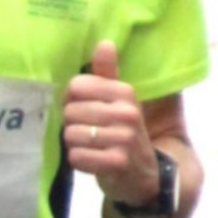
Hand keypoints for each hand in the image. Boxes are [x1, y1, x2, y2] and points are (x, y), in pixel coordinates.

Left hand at [62, 41, 158, 205]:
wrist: (147, 174)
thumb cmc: (124, 131)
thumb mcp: (120, 101)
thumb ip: (107, 73)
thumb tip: (104, 43)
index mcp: (125, 92)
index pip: (76, 86)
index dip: (71, 99)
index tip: (82, 108)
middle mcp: (127, 113)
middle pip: (70, 111)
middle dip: (71, 124)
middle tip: (86, 131)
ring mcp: (124, 139)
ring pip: (71, 134)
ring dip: (74, 144)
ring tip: (90, 146)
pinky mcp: (117, 163)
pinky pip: (76, 156)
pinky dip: (78, 160)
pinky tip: (91, 160)